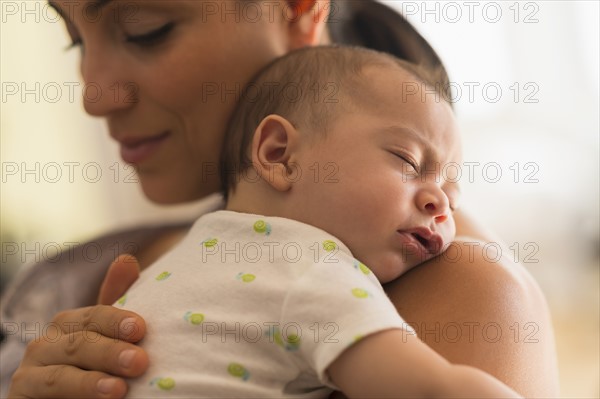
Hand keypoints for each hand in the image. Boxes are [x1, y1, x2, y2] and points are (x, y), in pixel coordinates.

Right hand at [8, 255, 147, 397]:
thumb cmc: (94, 368)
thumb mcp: (109, 337)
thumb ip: (117, 301)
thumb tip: (127, 259)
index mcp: (68, 324)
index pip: (93, 316)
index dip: (115, 321)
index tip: (141, 329)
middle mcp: (44, 346)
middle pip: (78, 345)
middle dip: (110, 352)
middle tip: (140, 362)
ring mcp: (28, 376)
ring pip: (59, 376)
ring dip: (90, 383)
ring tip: (120, 390)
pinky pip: (44, 398)